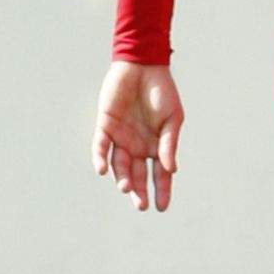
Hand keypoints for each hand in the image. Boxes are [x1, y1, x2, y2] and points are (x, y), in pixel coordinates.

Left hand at [95, 56, 183, 210]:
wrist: (144, 66)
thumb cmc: (162, 92)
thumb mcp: (172, 119)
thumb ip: (169, 144)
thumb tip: (171, 170)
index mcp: (157, 146)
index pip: (159, 175)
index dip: (162, 191)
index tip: (162, 207)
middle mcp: (138, 146)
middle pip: (137, 175)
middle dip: (138, 191)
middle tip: (141, 205)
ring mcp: (121, 137)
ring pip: (119, 165)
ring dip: (121, 178)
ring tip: (126, 188)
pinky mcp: (106, 125)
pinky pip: (101, 146)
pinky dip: (101, 158)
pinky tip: (102, 171)